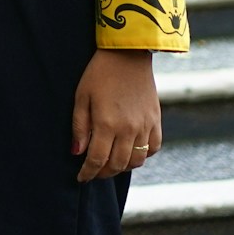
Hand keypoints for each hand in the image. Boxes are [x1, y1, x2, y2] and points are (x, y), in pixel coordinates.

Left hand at [72, 49, 160, 182]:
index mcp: (107, 123)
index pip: (97, 159)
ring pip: (136, 161)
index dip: (88, 173)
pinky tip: (131, 152)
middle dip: (103, 173)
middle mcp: (129, 129)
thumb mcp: (81, 97)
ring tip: (110, 164)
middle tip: (93, 173)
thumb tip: (77, 153)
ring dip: (122, 167)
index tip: (81, 179)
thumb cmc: (99, 74)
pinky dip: (142, 156)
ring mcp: (145, 126)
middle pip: (117, 164)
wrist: (128, 55)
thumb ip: (79, 127)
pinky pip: (153, 149)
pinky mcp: (156, 121)